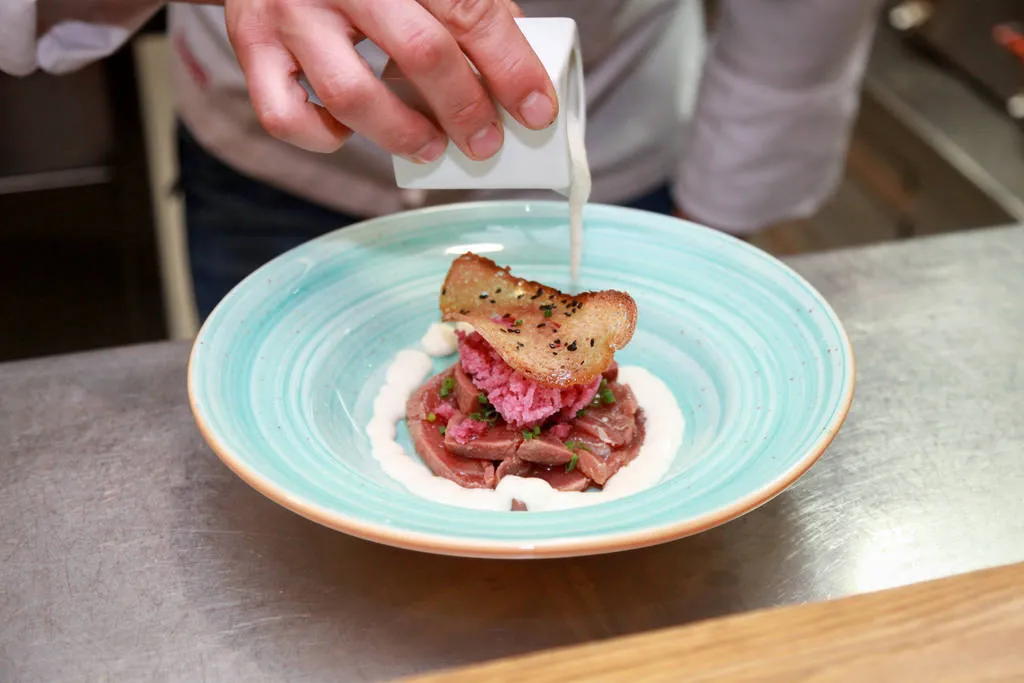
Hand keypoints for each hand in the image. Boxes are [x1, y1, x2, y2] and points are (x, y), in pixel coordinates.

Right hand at [225, 0, 557, 160]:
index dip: (510, 67)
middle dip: (465, 110)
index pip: (469, 11)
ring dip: (402, 134)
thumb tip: (514, 70)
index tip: (536, 109)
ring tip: (429, 145)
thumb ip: (463, 5)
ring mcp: (290, 14)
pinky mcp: (250, 47)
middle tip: (484, 142)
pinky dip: (324, 137)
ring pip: (353, 96)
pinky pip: (286, 116)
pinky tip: (349, 130)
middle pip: (420, 53)